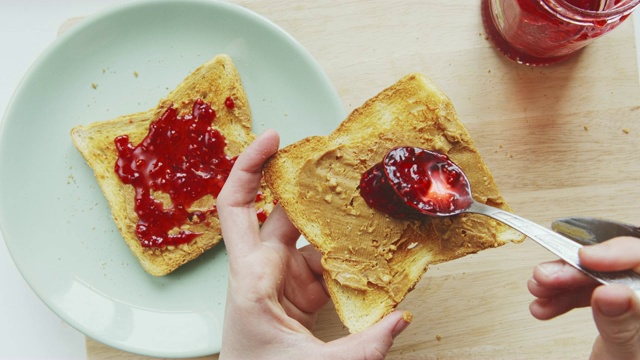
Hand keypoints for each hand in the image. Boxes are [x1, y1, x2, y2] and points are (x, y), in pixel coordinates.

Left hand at [217, 129, 409, 359]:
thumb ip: (363, 346)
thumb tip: (402, 319)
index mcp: (252, 278)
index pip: (238, 207)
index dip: (249, 167)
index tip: (272, 138)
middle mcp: (263, 269)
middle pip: (279, 210)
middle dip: (305, 181)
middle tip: (336, 156)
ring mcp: (281, 278)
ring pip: (307, 234)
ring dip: (335, 222)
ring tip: (367, 203)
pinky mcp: (298, 290)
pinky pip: (323, 260)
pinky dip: (345, 254)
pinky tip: (368, 249)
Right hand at [528, 237, 639, 359]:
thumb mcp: (627, 357)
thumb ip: (623, 325)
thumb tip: (611, 292)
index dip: (617, 252)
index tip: (583, 258)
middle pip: (616, 268)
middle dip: (575, 270)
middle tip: (546, 277)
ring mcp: (633, 307)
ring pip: (597, 279)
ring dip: (561, 282)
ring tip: (538, 290)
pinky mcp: (618, 314)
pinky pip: (589, 295)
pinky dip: (563, 298)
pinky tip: (545, 305)